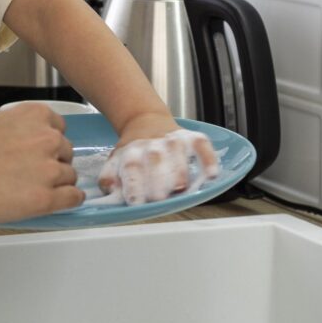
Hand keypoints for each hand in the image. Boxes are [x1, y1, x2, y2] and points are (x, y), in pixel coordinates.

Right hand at [0, 104, 82, 224]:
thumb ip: (18, 130)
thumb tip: (24, 145)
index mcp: (35, 115)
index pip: (58, 128)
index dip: (47, 143)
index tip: (37, 151)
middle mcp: (48, 139)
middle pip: (65, 152)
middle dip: (52, 162)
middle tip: (30, 173)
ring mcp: (50, 169)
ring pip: (69, 176)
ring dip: (56, 183)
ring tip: (33, 189)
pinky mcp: (47, 198)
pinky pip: (73, 198)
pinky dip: (67, 200)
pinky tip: (55, 201)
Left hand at [99, 119, 219, 204]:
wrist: (147, 121)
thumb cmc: (135, 151)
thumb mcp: (116, 162)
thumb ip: (110, 177)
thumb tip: (109, 190)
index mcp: (132, 152)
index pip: (131, 167)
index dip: (134, 185)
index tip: (136, 201)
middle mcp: (153, 145)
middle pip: (155, 160)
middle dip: (157, 179)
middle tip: (159, 197)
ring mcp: (174, 140)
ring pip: (178, 152)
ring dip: (179, 170)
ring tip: (180, 187)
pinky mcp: (193, 138)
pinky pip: (203, 146)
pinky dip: (209, 159)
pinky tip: (211, 175)